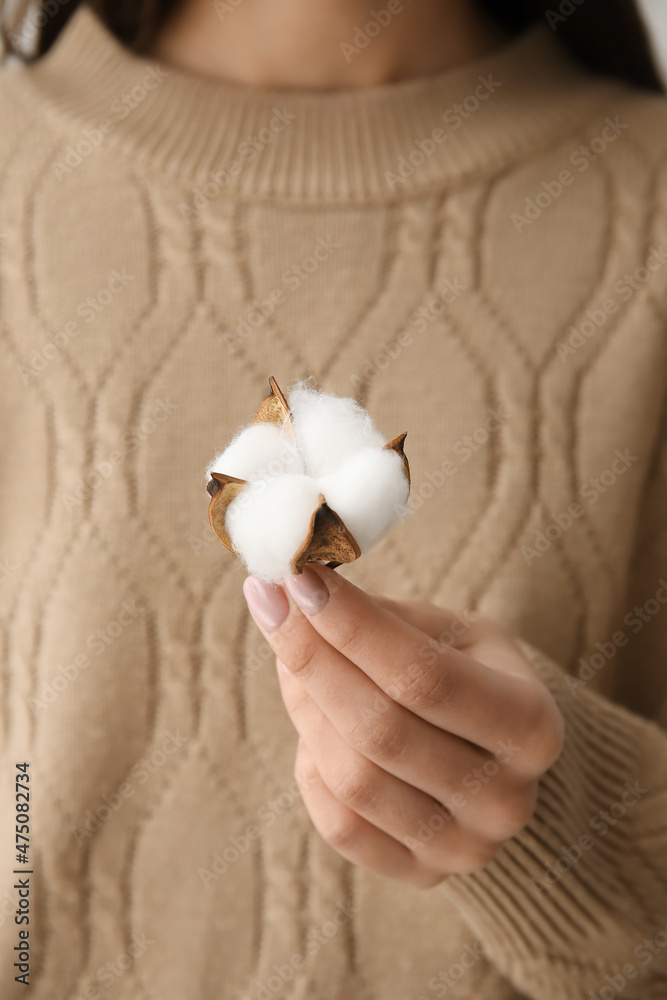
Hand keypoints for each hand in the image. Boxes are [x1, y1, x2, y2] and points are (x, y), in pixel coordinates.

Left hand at [242, 564, 563, 888]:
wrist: (492, 754)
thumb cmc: (465, 674)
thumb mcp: (448, 630)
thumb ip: (381, 617)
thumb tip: (294, 593)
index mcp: (531, 724)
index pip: (423, 677)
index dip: (353, 628)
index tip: (299, 579)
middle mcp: (507, 799)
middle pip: (381, 731)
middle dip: (313, 658)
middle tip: (273, 604)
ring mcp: (465, 848)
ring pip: (352, 779)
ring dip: (306, 707)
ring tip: (295, 660)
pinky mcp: (421, 875)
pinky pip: (339, 824)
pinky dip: (313, 765)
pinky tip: (317, 725)